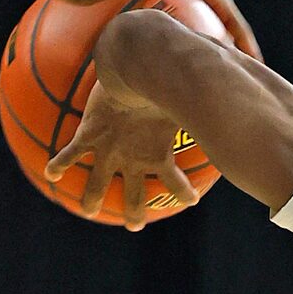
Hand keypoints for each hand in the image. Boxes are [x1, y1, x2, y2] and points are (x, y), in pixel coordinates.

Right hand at [45, 80, 196, 230]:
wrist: (138, 68)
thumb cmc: (168, 80)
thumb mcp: (190, 96)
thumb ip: (205, 102)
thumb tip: (240, 92)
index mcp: (157, 154)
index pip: (175, 183)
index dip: (183, 194)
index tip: (191, 200)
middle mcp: (133, 158)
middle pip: (134, 196)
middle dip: (135, 213)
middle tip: (135, 225)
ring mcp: (109, 150)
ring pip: (97, 184)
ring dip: (93, 200)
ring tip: (89, 211)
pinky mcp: (90, 135)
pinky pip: (70, 154)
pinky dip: (60, 164)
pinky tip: (52, 174)